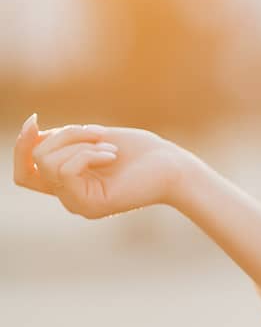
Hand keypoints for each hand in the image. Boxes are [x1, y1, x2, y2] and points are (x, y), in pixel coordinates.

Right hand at [12, 113, 185, 219]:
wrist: (173, 168)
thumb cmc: (141, 152)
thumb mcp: (95, 138)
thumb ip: (64, 140)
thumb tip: (34, 135)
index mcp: (69, 182)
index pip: (25, 173)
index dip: (21, 146)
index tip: (35, 120)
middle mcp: (68, 196)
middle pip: (35, 159)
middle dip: (64, 134)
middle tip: (99, 133)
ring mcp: (77, 204)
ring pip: (48, 161)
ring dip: (79, 142)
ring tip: (109, 146)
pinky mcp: (89, 206)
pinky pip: (66, 170)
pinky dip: (88, 153)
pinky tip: (112, 155)